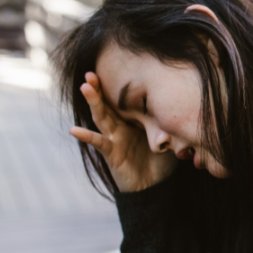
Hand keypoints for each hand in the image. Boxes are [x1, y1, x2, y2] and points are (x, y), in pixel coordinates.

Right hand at [69, 71, 177, 191]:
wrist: (155, 186)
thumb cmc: (161, 160)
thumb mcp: (169, 138)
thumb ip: (168, 123)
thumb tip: (179, 109)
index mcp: (134, 120)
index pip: (125, 100)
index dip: (118, 85)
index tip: (115, 66)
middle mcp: (121, 126)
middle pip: (108, 103)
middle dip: (100, 87)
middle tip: (91, 71)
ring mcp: (114, 138)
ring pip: (102, 117)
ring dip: (94, 102)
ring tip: (85, 86)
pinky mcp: (111, 153)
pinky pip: (98, 143)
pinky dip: (87, 136)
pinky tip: (74, 130)